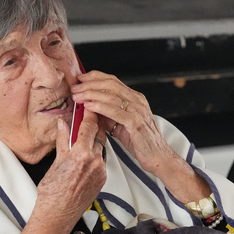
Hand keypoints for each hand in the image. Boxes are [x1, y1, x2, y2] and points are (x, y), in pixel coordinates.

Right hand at [17, 109, 106, 233]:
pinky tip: (86, 154)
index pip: (88, 126)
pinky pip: (100, 160)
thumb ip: (62, 141)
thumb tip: (63, 124)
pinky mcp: (102, 179)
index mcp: (80, 155)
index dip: (89, 113)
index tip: (88, 104)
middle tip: (88, 115)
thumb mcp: (55, 162)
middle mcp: (94, 161)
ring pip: (100, 147)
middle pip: (98, 134)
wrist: (57, 215)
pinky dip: (94, 154)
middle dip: (93, 124)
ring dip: (93, 140)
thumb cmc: (51, 192)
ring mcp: (100, 170)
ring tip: (84, 135)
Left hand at [71, 71, 208, 202]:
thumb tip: (90, 108)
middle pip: (111, 84)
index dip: (95, 77)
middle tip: (75, 88)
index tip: (80, 79)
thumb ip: (108, 114)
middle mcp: (137, 101)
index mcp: (135, 99)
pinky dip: (100, 107)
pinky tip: (89, 106)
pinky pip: (115, 111)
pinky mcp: (136, 123)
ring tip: (78, 96)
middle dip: (90, 84)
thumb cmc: (141, 142)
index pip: (113, 81)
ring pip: (111, 96)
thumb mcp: (121, 124)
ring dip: (91, 94)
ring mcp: (138, 111)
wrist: (158, 157)